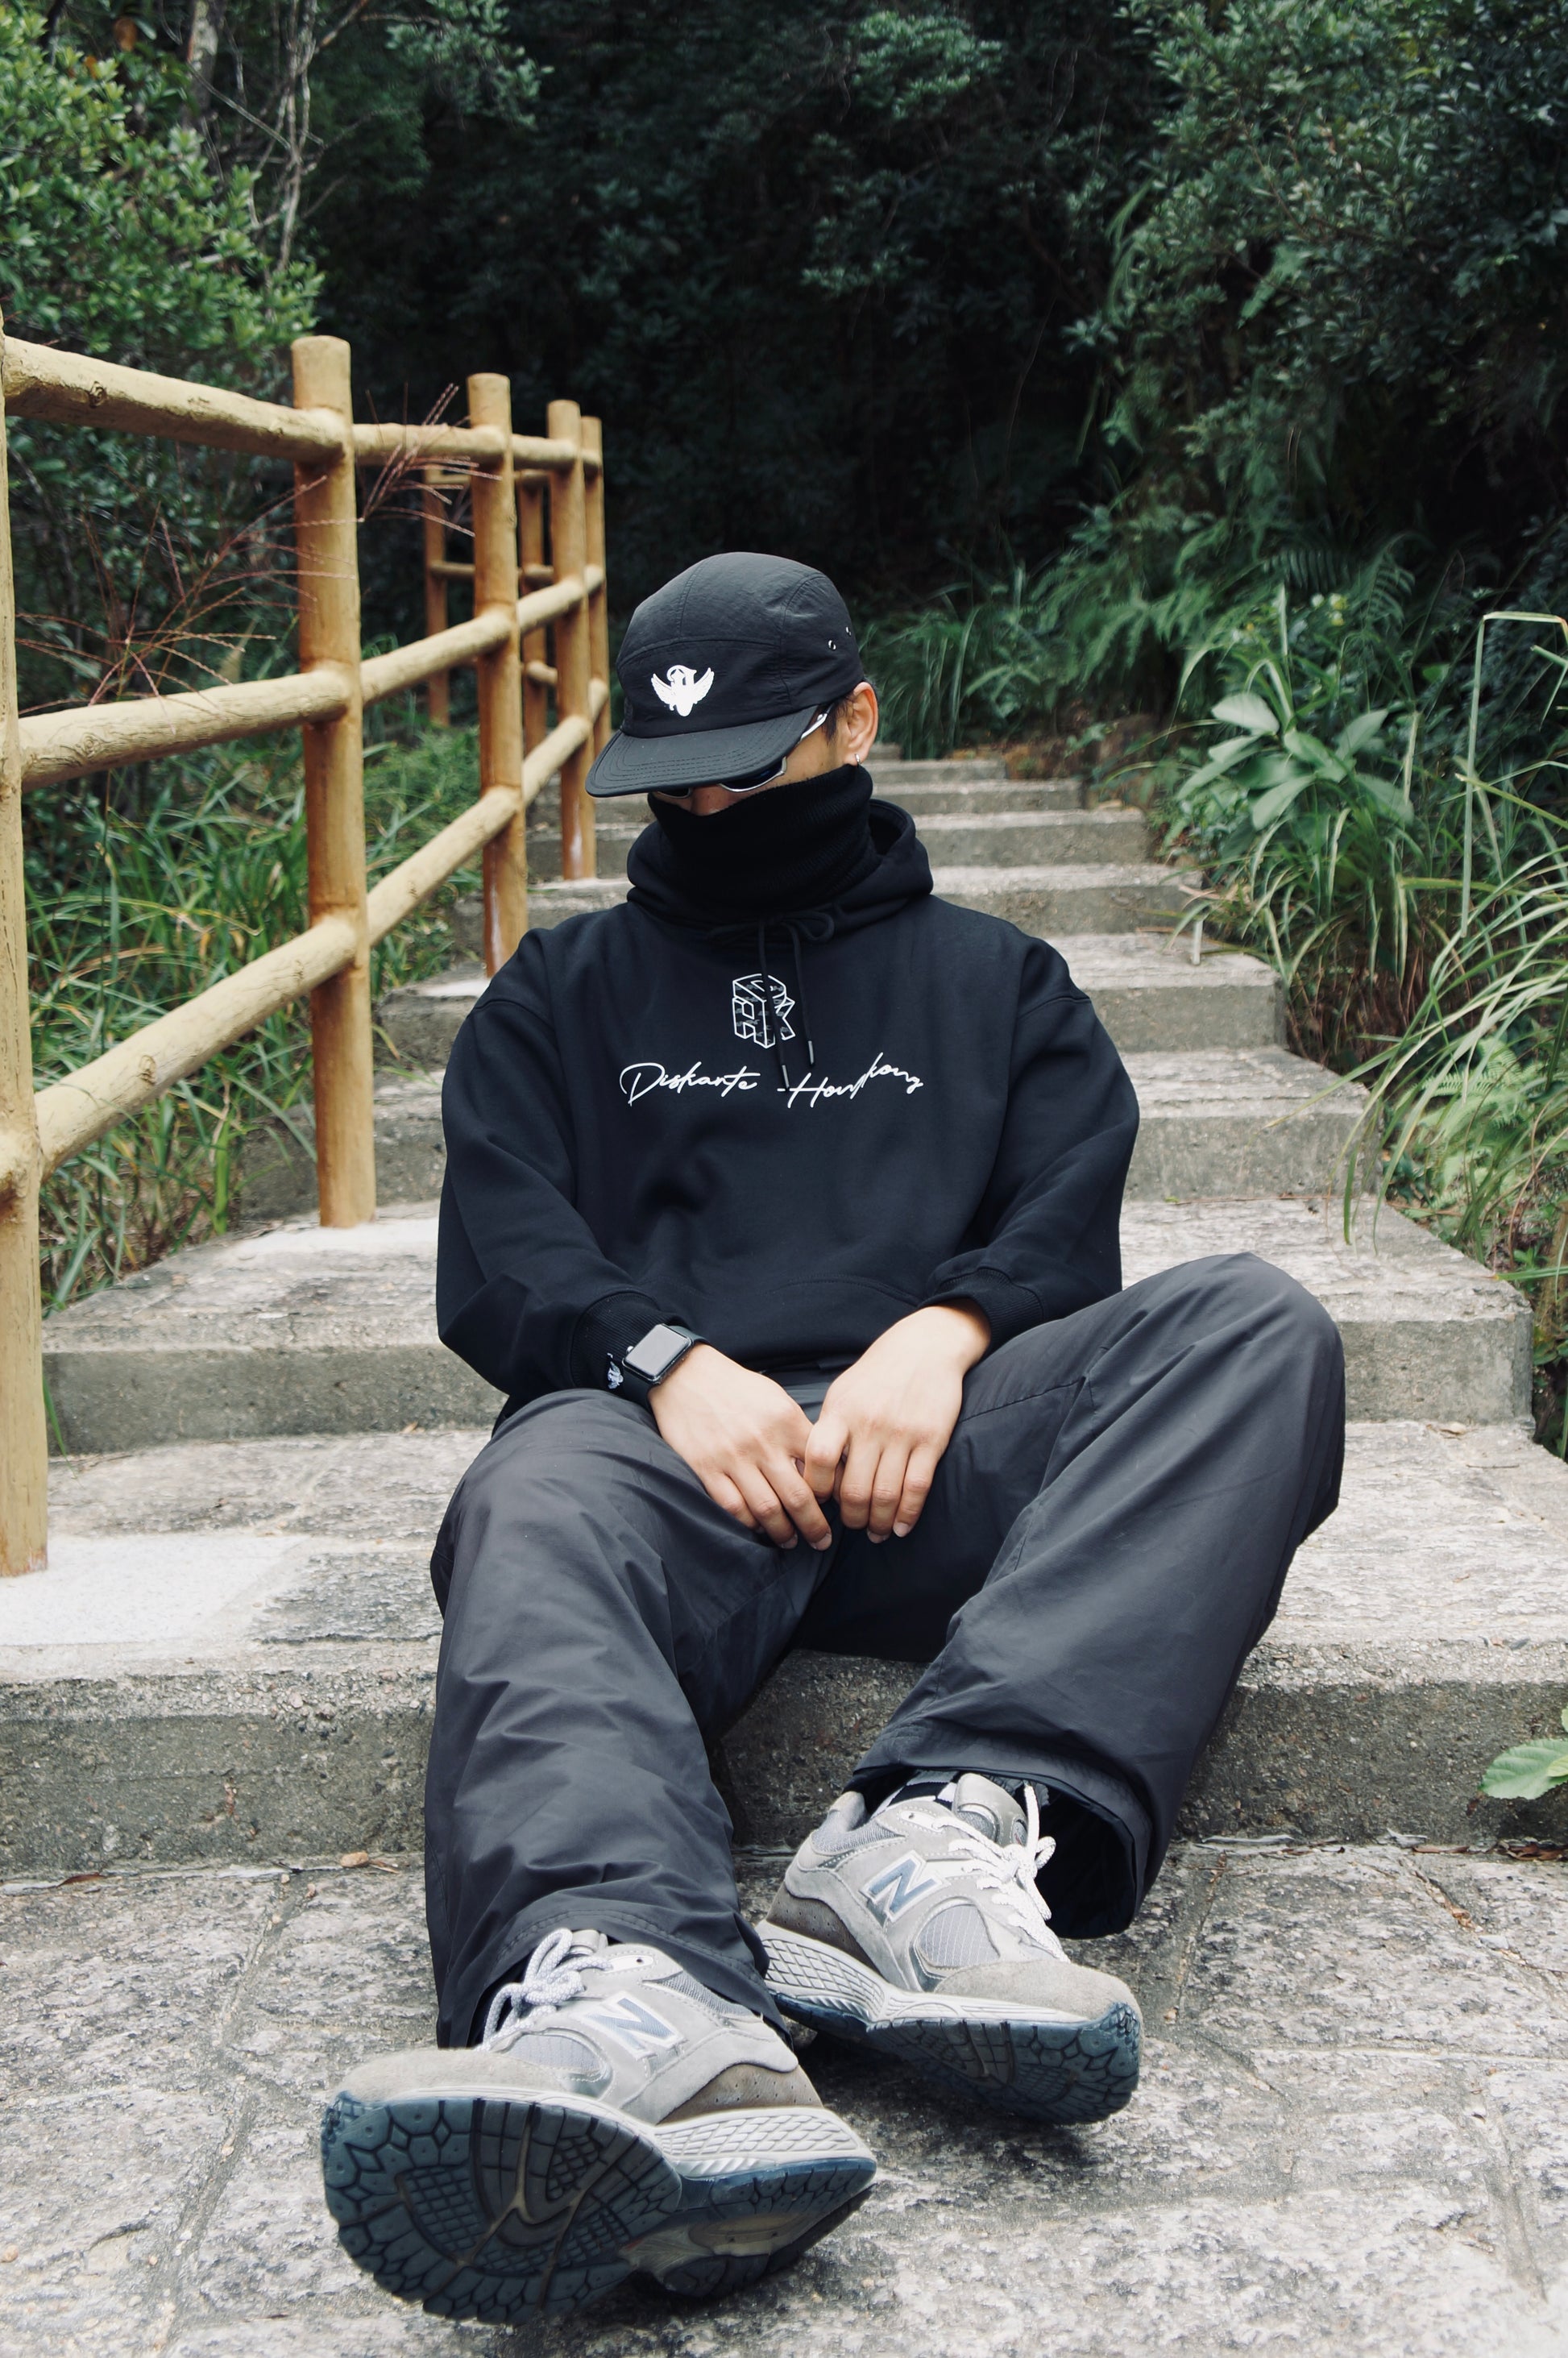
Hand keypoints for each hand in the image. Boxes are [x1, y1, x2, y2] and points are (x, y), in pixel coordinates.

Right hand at [650, 1345, 832, 1550]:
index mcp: (786, 1421)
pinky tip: (759, 1528)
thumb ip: (798, 1432)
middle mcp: (763, 1442)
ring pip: (767, 1509)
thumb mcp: (777, 1399)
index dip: (831, 1493)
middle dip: (815, 1525)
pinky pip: (734, 1507)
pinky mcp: (707, 1469)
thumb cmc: (737, 1388)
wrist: (687, 1376)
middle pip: (798, 1497)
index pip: (820, 1467)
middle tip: (822, 1541)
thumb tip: (820, 1468)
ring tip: (792, 1541)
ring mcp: (734, 1458)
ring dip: (784, 1532)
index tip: (835, 1507)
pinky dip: (750, 1523)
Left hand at [804, 1302, 989, 1543]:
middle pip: (854, 1489)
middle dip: (851, 1519)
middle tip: (853, 1526)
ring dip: (878, 1523)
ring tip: (876, 1532)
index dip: (816, 1489)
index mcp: (842, 1411)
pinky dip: (907, 1515)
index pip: (819, 1459)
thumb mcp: (843, 1393)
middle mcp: (870, 1424)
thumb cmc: (877, 1373)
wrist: (925, 1347)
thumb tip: (815, 1474)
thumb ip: (829, 1430)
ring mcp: (902, 1433)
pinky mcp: (932, 1440)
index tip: (819, 1503)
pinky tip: (901, 1526)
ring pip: (885, 1495)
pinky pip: (917, 1488)